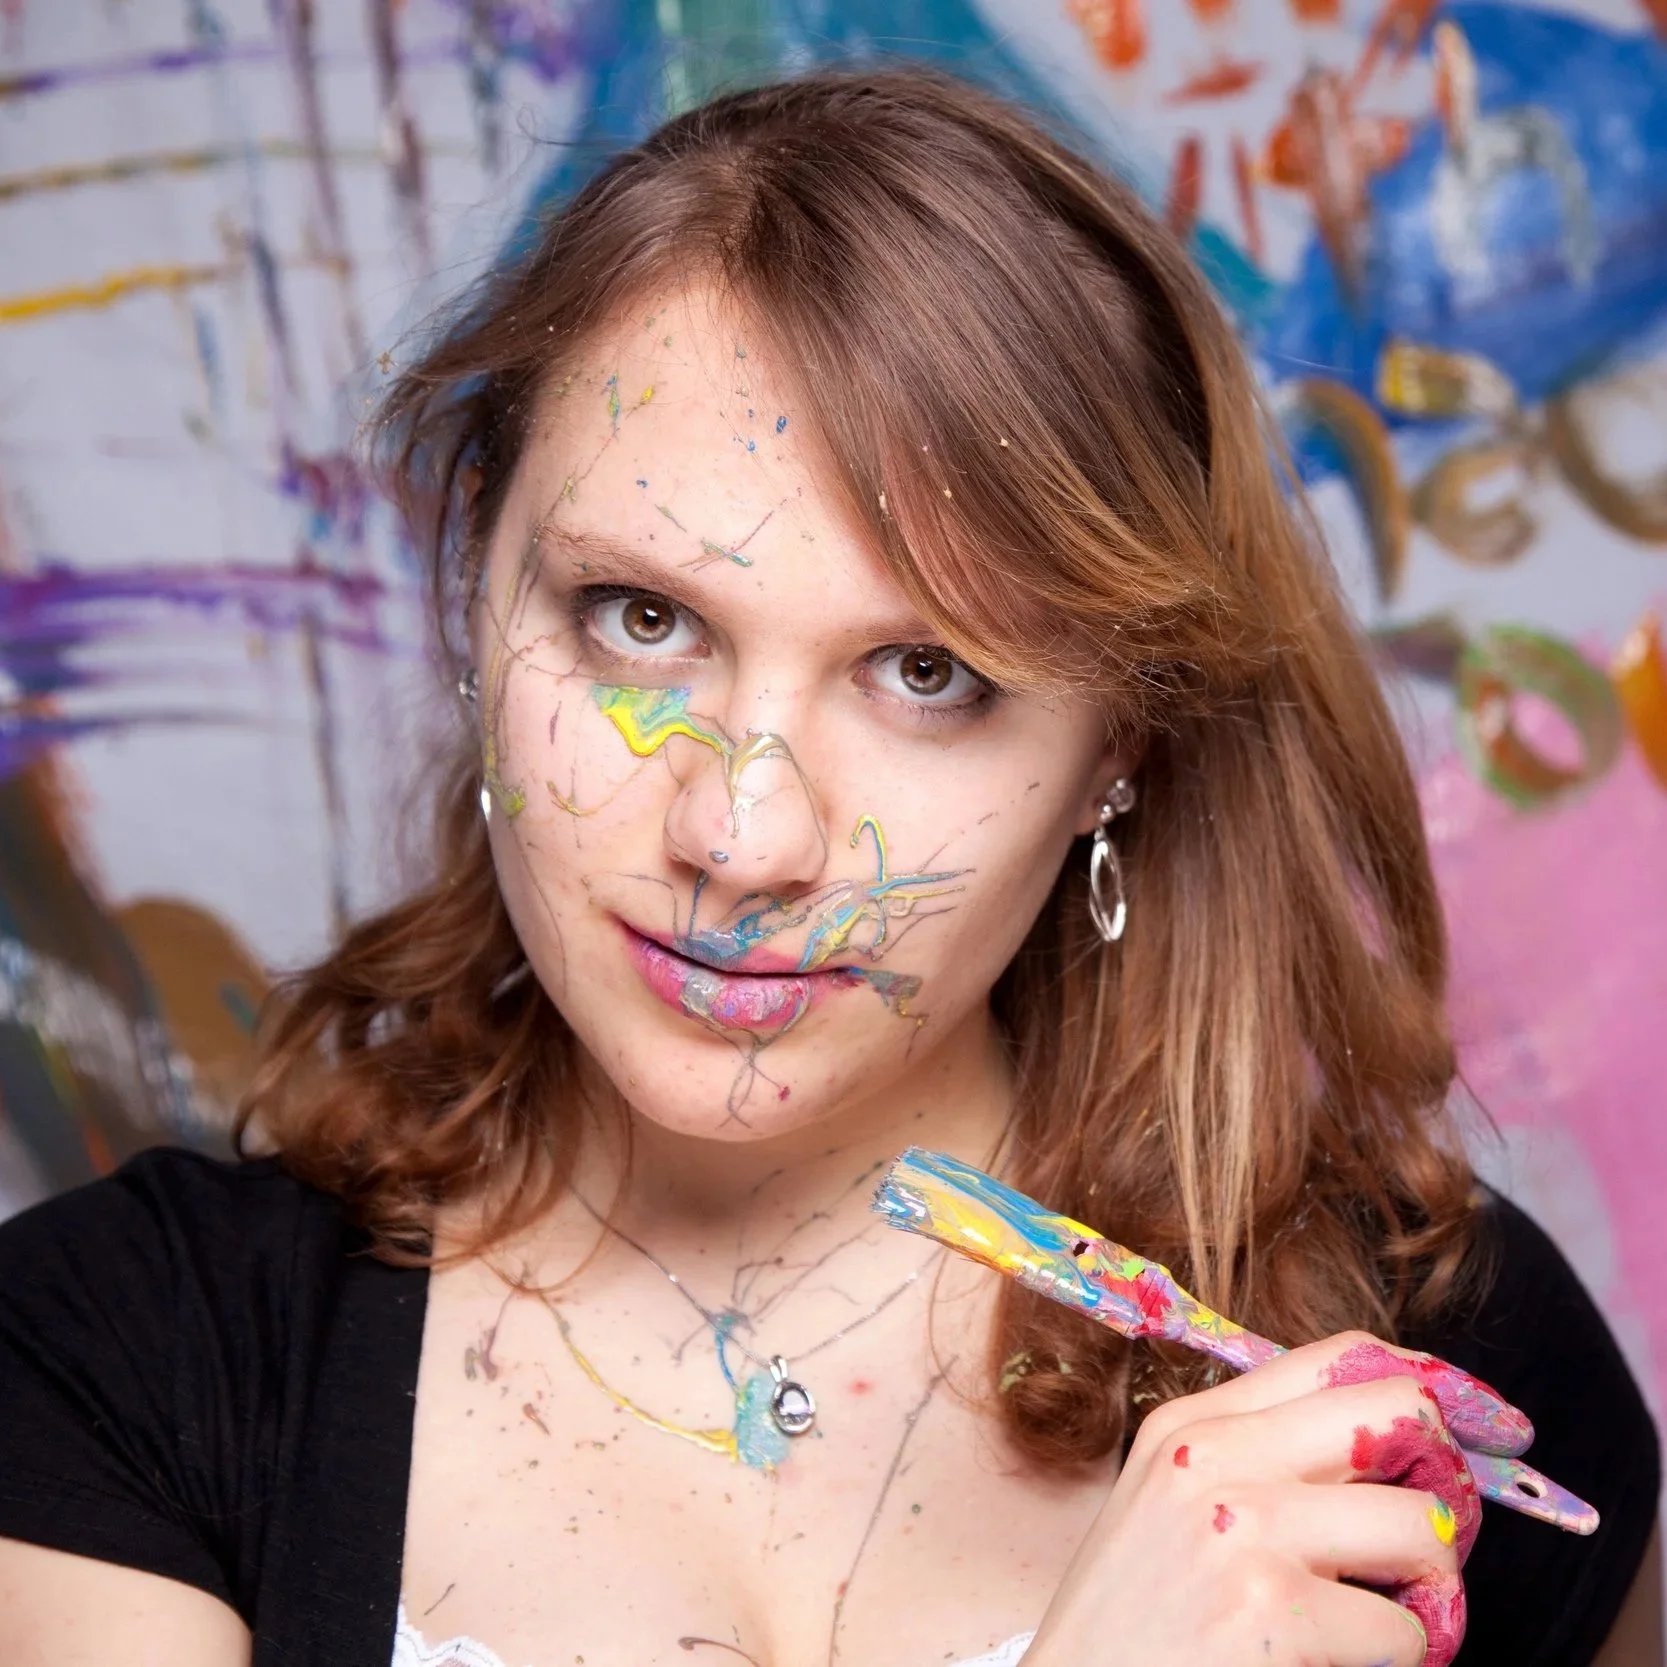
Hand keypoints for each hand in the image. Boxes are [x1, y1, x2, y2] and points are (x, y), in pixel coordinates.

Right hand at [1023, 1331, 1494, 1666]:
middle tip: (1435, 1536)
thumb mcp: (1170, 1508)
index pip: (1338, 1357)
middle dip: (1445, 1475)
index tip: (1482, 1427)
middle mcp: (1212, 1457)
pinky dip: (1395, 1660)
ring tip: (1385, 1617)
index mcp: (1190, 1425)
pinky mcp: (1270, 1612)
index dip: (1429, 1384)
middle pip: (1396, 1410)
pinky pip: (1403, 1628)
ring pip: (1420, 1526)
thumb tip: (1395, 1453)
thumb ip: (1257, 1463)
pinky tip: (1341, 1664)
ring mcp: (1241, 1529)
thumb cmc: (1133, 1625)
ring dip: (1428, 1586)